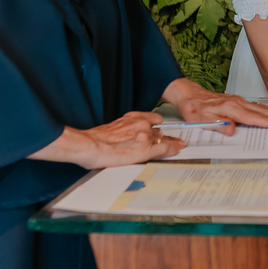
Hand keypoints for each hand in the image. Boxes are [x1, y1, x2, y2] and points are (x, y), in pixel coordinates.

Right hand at [30, 112, 184, 168]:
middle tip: (174, 141)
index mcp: (133, 118)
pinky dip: (172, 149)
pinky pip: (165, 148)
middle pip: (160, 130)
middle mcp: (142, 124)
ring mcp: (145, 136)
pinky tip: (177, 150)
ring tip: (177, 146)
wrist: (90, 146)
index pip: (153, 120)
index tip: (164, 130)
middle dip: (165, 136)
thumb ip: (125, 129)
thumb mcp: (114, 128)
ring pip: (164, 139)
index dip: (160, 127)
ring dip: (169, 143)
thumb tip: (127, 137)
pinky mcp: (146, 149)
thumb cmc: (96, 140)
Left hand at [161, 77, 267, 133]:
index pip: (252, 117)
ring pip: (262, 107)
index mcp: (229, 108)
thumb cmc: (194, 108)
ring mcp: (240, 101)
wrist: (190, 95)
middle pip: (261, 111)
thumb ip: (217, 124)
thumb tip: (231, 130)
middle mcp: (237, 103)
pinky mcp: (240, 101)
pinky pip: (257, 106)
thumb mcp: (200, 119)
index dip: (267, 122)